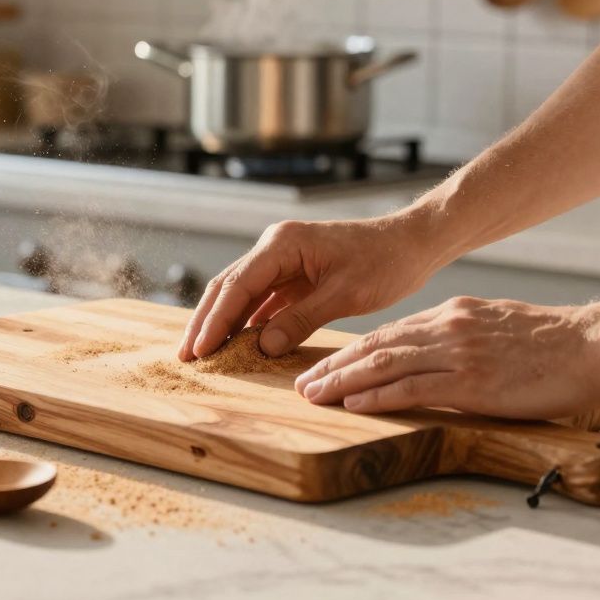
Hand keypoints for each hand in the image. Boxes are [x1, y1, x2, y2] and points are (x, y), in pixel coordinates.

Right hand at [178, 216, 442, 361]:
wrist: (413, 243)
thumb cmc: (385, 261)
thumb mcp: (345, 294)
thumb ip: (300, 319)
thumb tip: (260, 347)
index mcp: (283, 243)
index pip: (237, 285)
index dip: (215, 320)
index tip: (199, 350)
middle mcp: (275, 246)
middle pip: (228, 286)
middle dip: (206, 322)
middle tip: (186, 356)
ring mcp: (283, 259)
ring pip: (241, 293)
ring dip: (222, 323)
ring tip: (201, 354)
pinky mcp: (294, 273)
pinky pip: (261, 299)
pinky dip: (246, 322)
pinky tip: (236, 344)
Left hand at [293, 296, 599, 419]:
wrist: (597, 343)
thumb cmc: (555, 343)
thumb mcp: (498, 326)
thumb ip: (463, 337)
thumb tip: (438, 354)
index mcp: (453, 315)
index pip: (390, 333)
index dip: (352, 351)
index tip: (325, 365)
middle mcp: (447, 328)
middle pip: (376, 346)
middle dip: (334, 365)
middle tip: (302, 382)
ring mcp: (458, 353)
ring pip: (384, 364)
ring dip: (342, 381)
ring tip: (312, 394)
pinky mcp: (472, 380)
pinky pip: (412, 387)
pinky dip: (376, 395)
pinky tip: (352, 403)